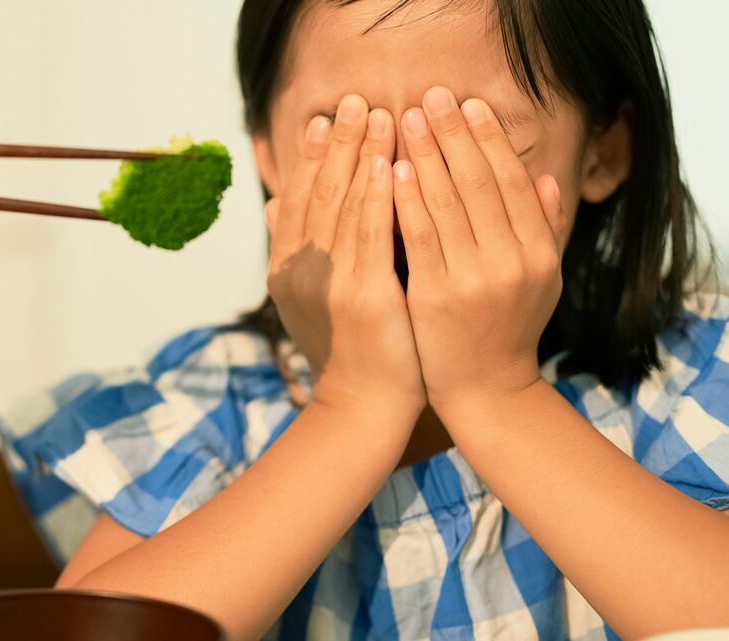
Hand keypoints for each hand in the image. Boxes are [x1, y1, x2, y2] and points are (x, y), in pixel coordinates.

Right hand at [266, 95, 424, 413]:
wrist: (360, 406)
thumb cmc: (344, 349)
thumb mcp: (306, 299)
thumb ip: (291, 249)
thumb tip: (273, 204)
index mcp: (284, 268)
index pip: (296, 199)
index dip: (310, 156)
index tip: (324, 119)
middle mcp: (298, 270)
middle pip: (317, 192)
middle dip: (338, 143)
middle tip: (354, 101)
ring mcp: (328, 282)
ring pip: (344, 205)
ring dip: (361, 156)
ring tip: (378, 116)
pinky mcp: (362, 295)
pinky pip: (371, 235)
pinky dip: (379, 196)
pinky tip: (390, 164)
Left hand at [393, 87, 568, 414]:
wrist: (485, 393)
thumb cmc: (508, 331)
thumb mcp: (541, 282)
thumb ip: (541, 230)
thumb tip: (545, 180)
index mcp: (538, 254)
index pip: (512, 182)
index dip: (490, 140)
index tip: (469, 105)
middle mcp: (512, 262)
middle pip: (480, 183)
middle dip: (453, 135)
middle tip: (430, 96)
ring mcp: (474, 279)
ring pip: (447, 203)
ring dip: (425, 156)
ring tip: (405, 120)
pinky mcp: (435, 296)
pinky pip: (418, 237)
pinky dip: (405, 200)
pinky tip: (391, 170)